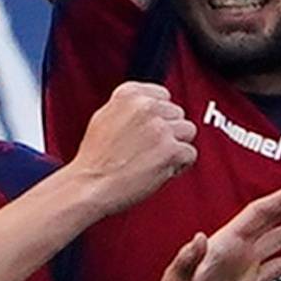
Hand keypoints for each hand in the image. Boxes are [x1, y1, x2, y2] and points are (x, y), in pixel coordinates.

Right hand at [68, 83, 196, 213]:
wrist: (90, 185)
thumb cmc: (95, 159)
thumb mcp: (105, 117)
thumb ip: (130, 108)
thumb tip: (151, 106)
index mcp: (129, 94)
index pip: (163, 95)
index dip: (159, 116)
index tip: (151, 128)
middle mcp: (146, 107)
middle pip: (178, 114)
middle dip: (168, 131)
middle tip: (148, 149)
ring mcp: (160, 128)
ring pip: (188, 131)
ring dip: (176, 147)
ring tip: (154, 159)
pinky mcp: (171, 150)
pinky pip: (190, 154)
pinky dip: (179, 166)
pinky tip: (160, 170)